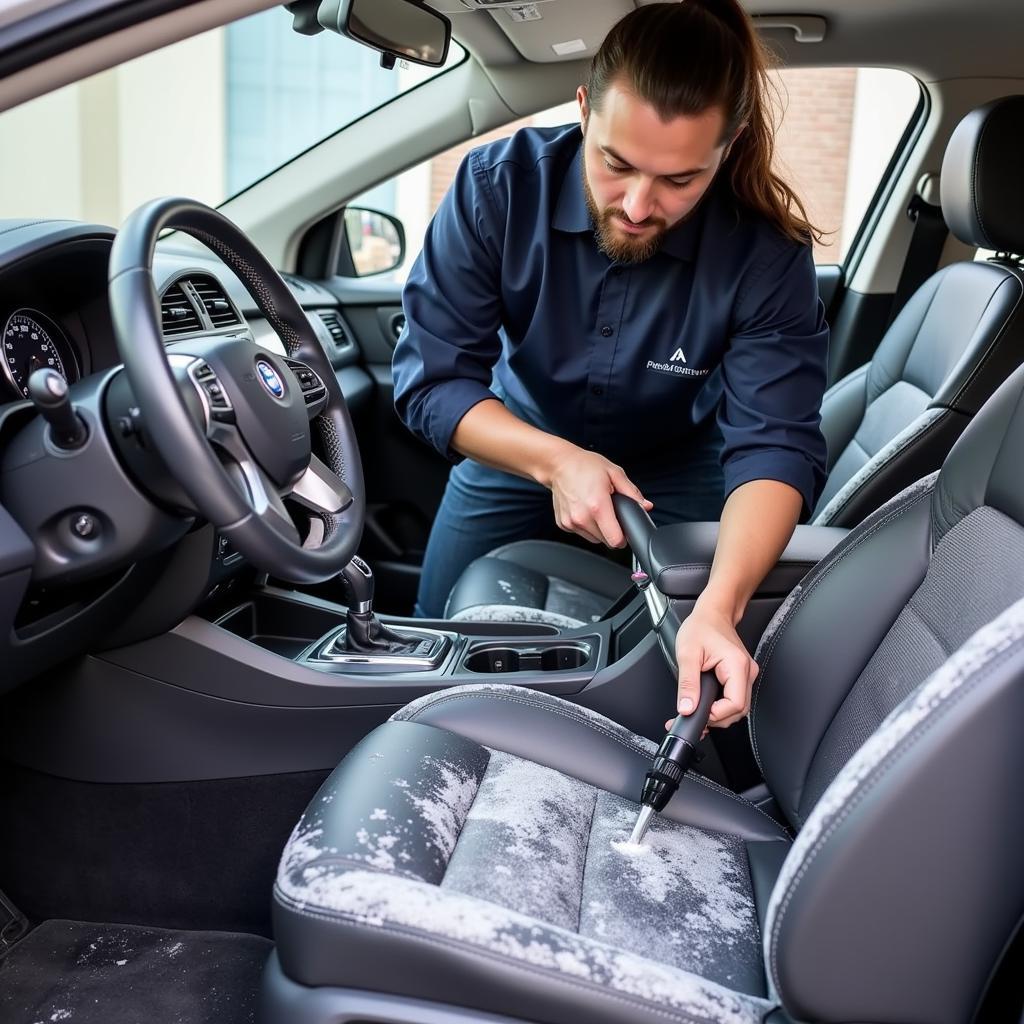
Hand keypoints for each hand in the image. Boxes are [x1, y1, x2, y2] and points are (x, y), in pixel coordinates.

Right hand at [546, 445, 652, 546]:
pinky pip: (582, 533)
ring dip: (599, 529)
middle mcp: (582, 517)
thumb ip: (632, 493)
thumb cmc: (584, 466)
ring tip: (596, 509)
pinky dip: (586, 526)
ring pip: (594, 539)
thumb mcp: (614, 473)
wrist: (559, 464)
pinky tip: (584, 509)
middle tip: (609, 511)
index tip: (624, 530)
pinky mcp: (563, 524)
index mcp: (597, 506)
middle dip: (612, 530)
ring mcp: (571, 522)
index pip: (615, 540)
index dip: (624, 537)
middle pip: (606, 541)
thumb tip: (645, 506)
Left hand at [667, 601, 757, 729]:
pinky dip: (720, 706)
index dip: (716, 715)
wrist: (713, 613)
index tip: (697, 713)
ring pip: (737, 707)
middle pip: (739, 710)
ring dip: (718, 714)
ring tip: (697, 710)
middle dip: (715, 718)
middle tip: (692, 715)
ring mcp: (745, 674)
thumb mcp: (687, 654)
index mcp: (736, 665)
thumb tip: (687, 708)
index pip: (735, 704)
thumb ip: (687, 684)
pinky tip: (706, 704)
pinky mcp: (740, 676)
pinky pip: (734, 698)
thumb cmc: (702, 627)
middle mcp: (746, 671)